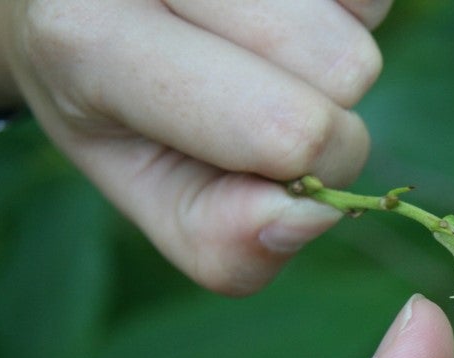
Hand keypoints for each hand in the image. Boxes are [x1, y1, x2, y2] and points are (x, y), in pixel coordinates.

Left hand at [0, 0, 391, 293]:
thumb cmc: (118, 105)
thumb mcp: (149, 189)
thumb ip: (221, 239)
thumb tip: (315, 214)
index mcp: (89, 39)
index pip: (284, 129)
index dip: (313, 169)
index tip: (275, 164)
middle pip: (346, 66)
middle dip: (327, 107)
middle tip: (256, 96)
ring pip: (364, 18)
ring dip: (332, 49)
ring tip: (257, 45)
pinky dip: (346, 8)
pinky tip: (280, 13)